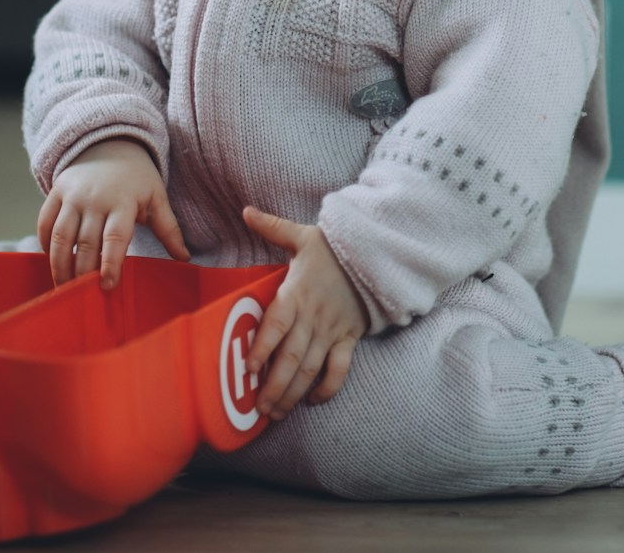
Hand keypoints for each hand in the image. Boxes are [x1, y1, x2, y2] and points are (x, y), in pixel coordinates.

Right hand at [37, 138, 189, 288]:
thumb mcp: (157, 198)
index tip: (108, 286)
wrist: (111, 143)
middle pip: (85, 243)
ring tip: (64, 287)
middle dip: (83, 272)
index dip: (110, 264)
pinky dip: (44, 243)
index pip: (115, 239)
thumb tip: (184, 258)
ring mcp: (73, 196)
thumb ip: (169, 229)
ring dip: (59, 265)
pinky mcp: (57, 192)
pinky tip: (52, 261)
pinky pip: (45, 221)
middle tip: (84, 295)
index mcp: (123, 202)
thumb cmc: (137, 178)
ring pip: (60, 236)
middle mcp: (95, 200)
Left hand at [242, 207, 368, 419]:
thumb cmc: (333, 248)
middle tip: (257, 409)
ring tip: (276, 413)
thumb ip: (272, 227)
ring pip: (311, 368)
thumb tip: (245, 210)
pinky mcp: (348, 339)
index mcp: (297, 292)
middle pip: (292, 357)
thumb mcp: (302, 235)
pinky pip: (339, 369)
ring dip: (293, 393)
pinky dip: (328, 388)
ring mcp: (332, 331)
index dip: (263, 346)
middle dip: (274, 385)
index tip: (249, 368)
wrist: (378, 255)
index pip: (277, 323)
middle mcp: (313, 317)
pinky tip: (312, 401)